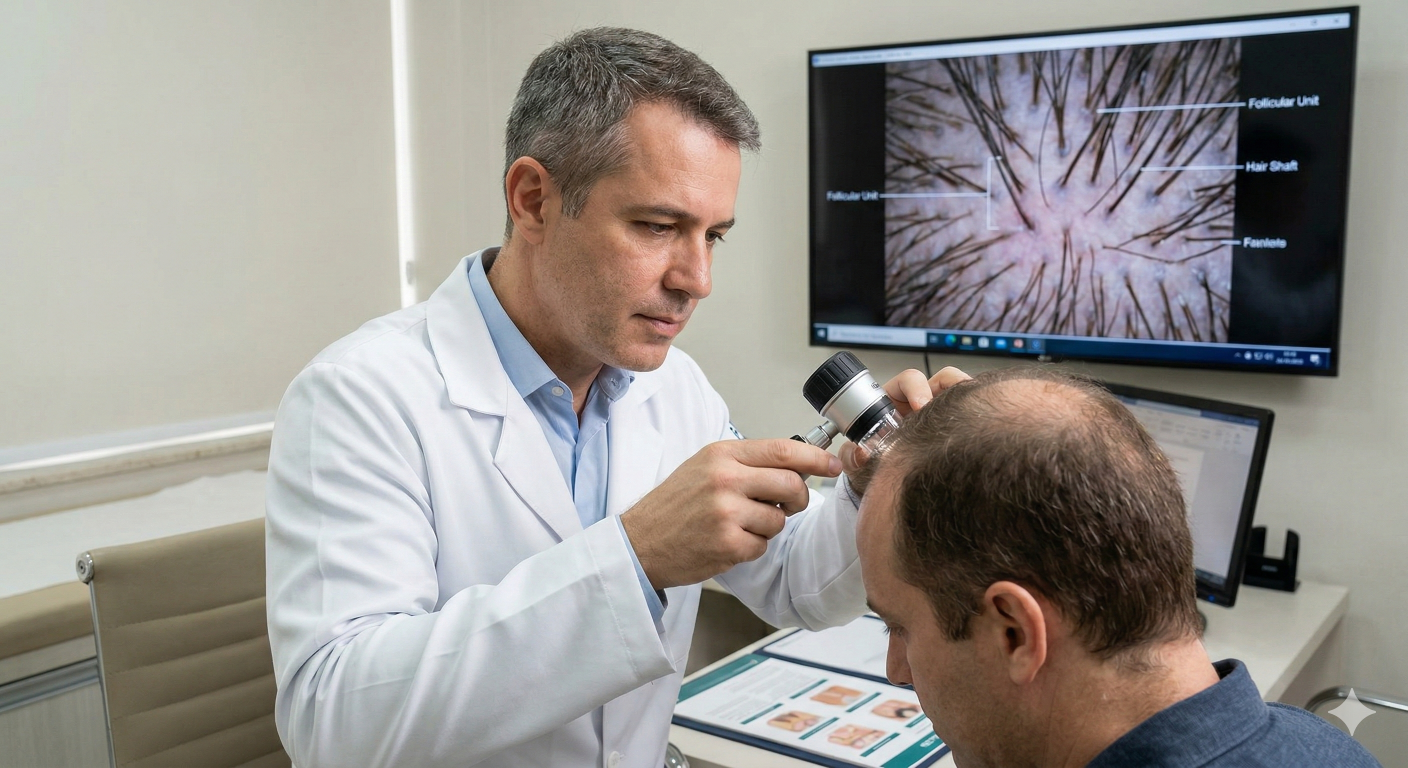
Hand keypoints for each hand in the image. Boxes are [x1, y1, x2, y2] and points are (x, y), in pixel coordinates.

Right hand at [620, 439, 841, 588]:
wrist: (640, 541)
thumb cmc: (675, 505)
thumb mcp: (706, 467)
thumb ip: (748, 463)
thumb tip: (798, 464)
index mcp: (722, 455)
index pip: (783, 449)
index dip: (815, 458)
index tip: (832, 465)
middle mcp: (725, 479)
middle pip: (792, 484)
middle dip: (797, 498)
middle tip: (785, 505)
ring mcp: (726, 512)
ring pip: (780, 519)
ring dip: (768, 527)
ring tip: (738, 524)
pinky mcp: (728, 543)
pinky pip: (764, 545)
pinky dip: (752, 547)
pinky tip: (728, 542)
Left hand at [839, 366, 970, 495]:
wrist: (888, 480)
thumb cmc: (872, 459)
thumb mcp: (857, 457)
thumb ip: (851, 455)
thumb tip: (861, 454)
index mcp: (894, 399)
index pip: (909, 380)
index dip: (916, 388)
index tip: (921, 406)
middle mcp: (919, 401)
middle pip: (942, 380)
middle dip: (950, 390)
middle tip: (951, 414)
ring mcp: (939, 411)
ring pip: (961, 393)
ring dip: (969, 400)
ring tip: (973, 418)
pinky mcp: (955, 426)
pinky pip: (972, 413)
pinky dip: (979, 415)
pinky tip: (981, 431)